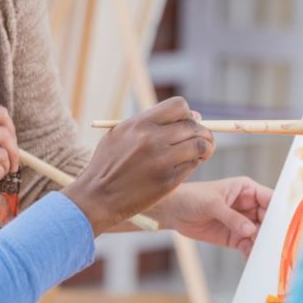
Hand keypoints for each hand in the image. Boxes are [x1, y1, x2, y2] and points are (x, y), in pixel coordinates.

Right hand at [62, 97, 213, 234]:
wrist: (97, 196)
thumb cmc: (109, 163)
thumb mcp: (120, 134)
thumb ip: (151, 123)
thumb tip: (193, 116)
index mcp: (139, 124)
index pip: (178, 106)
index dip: (187, 114)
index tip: (186, 123)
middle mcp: (152, 139)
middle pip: (193, 126)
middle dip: (202, 132)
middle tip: (202, 140)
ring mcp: (161, 161)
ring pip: (199, 145)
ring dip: (204, 148)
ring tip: (200, 153)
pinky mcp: (168, 181)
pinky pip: (193, 165)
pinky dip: (193, 164)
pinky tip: (184, 167)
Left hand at [148, 177, 271, 256]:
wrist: (173, 211)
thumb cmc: (191, 197)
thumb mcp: (211, 204)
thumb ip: (231, 217)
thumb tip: (251, 230)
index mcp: (247, 190)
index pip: (271, 200)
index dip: (281, 212)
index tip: (288, 227)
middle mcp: (249, 205)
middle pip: (270, 220)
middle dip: (275, 233)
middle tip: (280, 247)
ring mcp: (243, 222)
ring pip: (261, 235)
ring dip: (265, 246)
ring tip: (269, 259)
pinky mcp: (236, 237)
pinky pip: (249, 246)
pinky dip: (253, 254)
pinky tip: (254, 262)